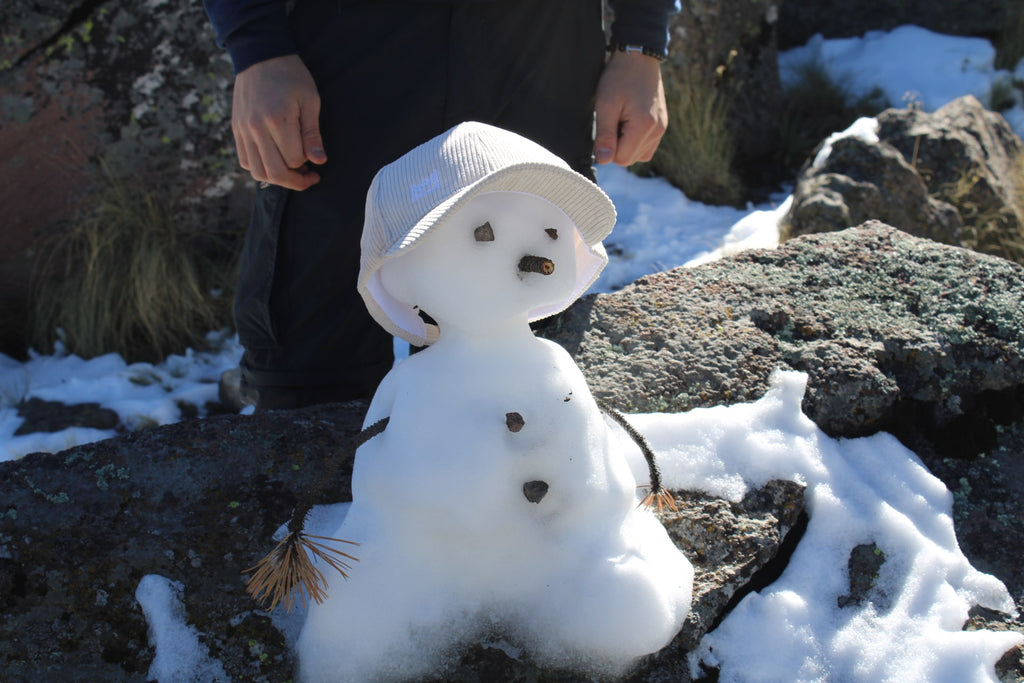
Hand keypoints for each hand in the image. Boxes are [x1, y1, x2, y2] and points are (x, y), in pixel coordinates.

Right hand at [231, 55, 326, 190]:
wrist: (261, 55)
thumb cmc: (291, 76)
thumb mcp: (310, 100)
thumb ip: (312, 134)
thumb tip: (319, 161)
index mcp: (277, 119)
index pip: (294, 160)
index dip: (308, 164)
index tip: (317, 161)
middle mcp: (255, 128)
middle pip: (274, 173)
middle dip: (295, 181)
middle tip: (309, 177)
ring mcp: (242, 130)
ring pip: (258, 171)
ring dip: (277, 178)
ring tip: (292, 170)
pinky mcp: (235, 129)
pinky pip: (245, 161)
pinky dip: (260, 168)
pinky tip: (274, 160)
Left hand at [593, 50, 667, 165]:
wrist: (639, 58)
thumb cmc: (619, 78)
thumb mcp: (606, 105)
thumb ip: (605, 135)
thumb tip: (603, 160)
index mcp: (644, 126)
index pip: (621, 159)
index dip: (608, 147)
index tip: (606, 125)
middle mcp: (657, 131)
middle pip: (629, 159)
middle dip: (617, 146)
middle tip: (614, 119)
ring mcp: (662, 129)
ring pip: (638, 155)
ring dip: (626, 144)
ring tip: (622, 119)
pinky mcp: (662, 126)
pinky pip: (646, 147)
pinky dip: (635, 141)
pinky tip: (629, 123)